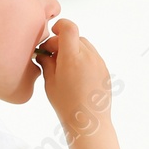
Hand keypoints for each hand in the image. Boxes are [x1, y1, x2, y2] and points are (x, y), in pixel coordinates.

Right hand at [37, 18, 113, 138]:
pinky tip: (75, 75)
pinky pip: (92, 56)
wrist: (89, 122)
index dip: (60, 26)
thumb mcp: (50, 82)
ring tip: (64, 67)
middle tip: (52, 57)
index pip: (69, 28)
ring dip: (74, 50)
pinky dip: (83, 58)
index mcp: (72, 57)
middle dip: (63, 42)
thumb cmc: (67, 105)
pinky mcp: (104, 70)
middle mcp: (88, 56)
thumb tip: (44, 53)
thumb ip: (47, 62)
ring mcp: (99, 62)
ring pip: (84, 45)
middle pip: (75, 37)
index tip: (52, 33)